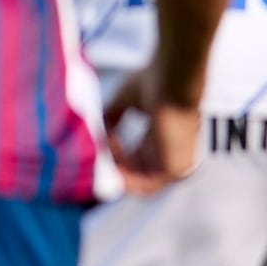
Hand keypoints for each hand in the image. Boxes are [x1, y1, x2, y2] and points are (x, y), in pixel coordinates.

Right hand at [103, 69, 203, 191]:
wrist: (172, 79)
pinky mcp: (174, 169)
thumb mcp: (125, 100)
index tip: (96, 146)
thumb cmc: (154, 83)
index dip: (114, 155)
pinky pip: (145, 186)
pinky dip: (125, 179)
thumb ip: (112, 115)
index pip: (136, 156)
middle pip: (136, 171)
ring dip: (116, 173)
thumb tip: (97, 127)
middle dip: (112, 166)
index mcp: (163, 136)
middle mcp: (170, 152)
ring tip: (98, 160)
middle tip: (91, 158)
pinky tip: (110, 162)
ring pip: (138, 182)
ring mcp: (175, 162)